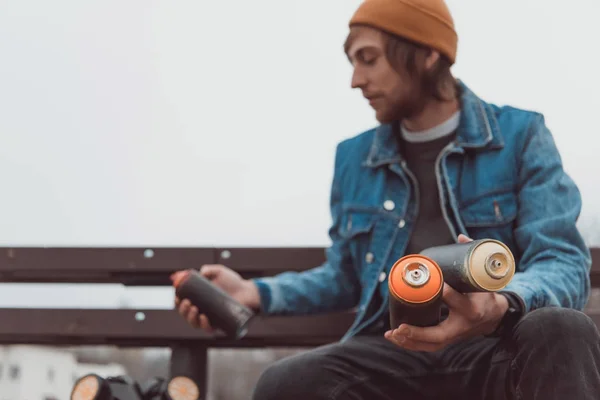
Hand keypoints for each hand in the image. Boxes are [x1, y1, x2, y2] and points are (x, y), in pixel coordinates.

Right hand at [173, 264, 260, 332]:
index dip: (177, 302)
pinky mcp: (219, 325)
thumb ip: (209, 270)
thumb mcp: (219, 272)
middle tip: (188, 303)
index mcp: (199, 299)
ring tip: (195, 309)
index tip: (176, 297)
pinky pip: (209, 329)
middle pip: (186, 315)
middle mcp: (202, 311)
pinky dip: (204, 326)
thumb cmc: (233, 282)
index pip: (183, 303)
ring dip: (190, 318)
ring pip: (194, 323)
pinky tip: (204, 318)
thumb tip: (200, 273)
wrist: (248, 291)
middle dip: (183, 310)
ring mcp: (211, 319)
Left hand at [384, 234, 508, 351]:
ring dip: (409, 341)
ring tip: (392, 334)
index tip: (437, 285)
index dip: (449, 295)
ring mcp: (453, 336)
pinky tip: (395, 338)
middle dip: (418, 333)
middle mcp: (462, 326)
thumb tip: (461, 237)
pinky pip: (427, 346)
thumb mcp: (483, 279)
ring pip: (430, 344)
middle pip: (439, 335)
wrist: (493, 317)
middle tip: (400, 327)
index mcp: (473, 309)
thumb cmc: (484, 296)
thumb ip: (472, 259)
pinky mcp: (446, 339)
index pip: (460, 303)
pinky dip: (410, 343)